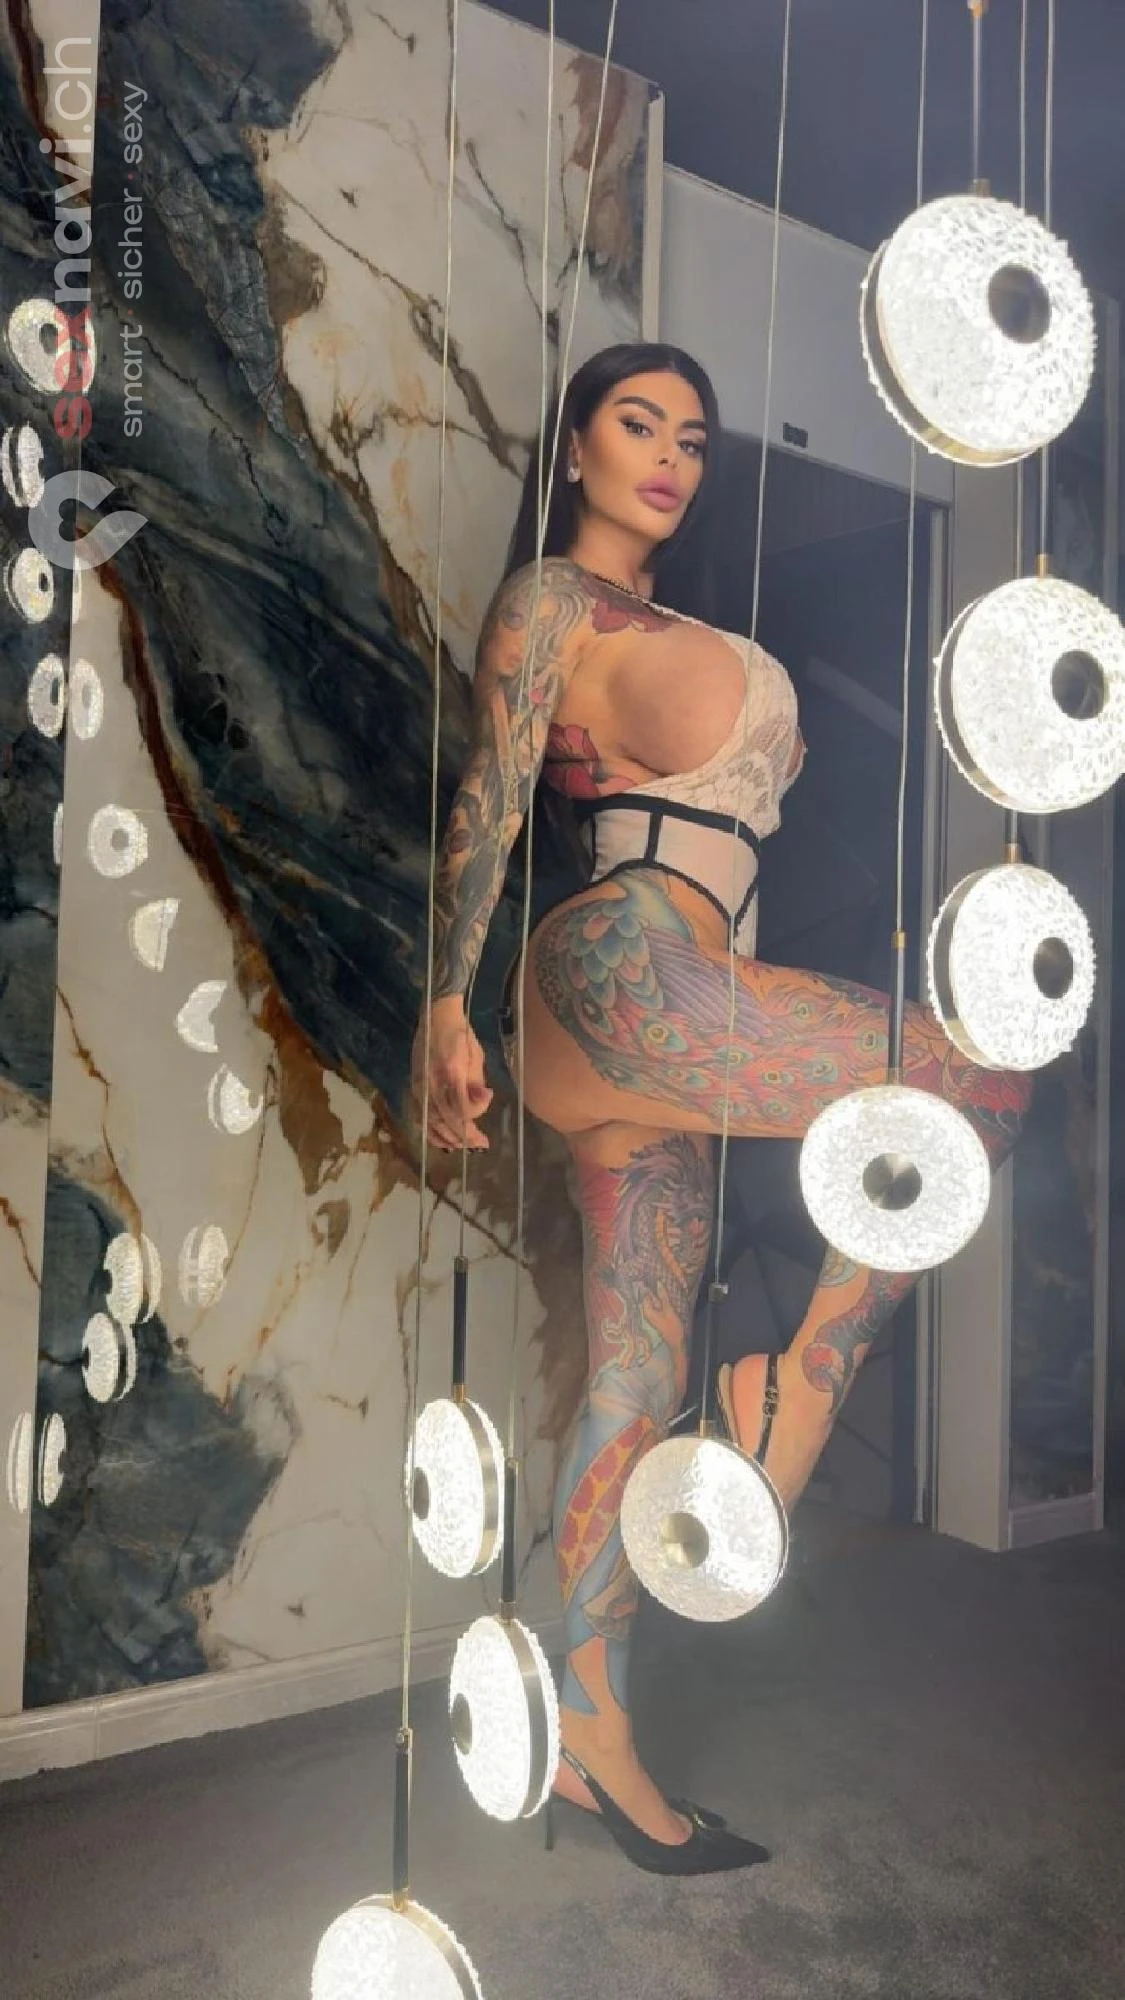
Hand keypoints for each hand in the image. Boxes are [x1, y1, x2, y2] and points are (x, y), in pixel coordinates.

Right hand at [410, 997, 492, 1152]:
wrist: (435, 1016)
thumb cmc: (460, 1034)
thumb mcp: (476, 1054)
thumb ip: (476, 1080)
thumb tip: (484, 1099)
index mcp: (450, 1071)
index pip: (461, 1108)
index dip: (475, 1121)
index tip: (487, 1124)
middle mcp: (431, 1082)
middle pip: (447, 1120)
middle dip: (465, 1136)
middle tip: (480, 1145)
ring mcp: (419, 1086)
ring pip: (432, 1122)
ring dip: (449, 1138)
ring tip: (464, 1146)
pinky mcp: (413, 1087)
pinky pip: (420, 1116)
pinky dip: (431, 1131)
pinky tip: (442, 1140)